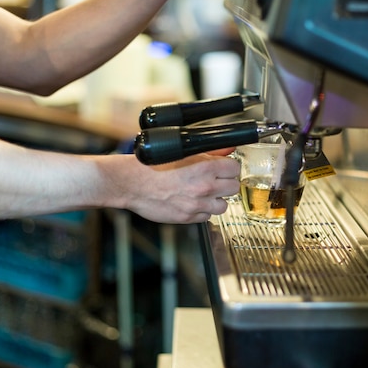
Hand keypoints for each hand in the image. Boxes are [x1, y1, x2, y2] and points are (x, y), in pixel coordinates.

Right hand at [99, 153, 240, 223]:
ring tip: (203, 193)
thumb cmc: (152, 166)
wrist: (132, 183)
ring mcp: (197, 204)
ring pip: (224, 205)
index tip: (224, 169)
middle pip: (234, 188)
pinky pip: (207, 217)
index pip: (235, 169)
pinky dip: (202, 211)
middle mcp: (204, 187)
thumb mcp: (184, 152)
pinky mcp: (188, 218)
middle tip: (215, 181)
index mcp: (205, 168)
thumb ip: (211, 152)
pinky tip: (192, 202)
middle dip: (225, 183)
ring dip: (216, 199)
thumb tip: (228, 149)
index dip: (229, 168)